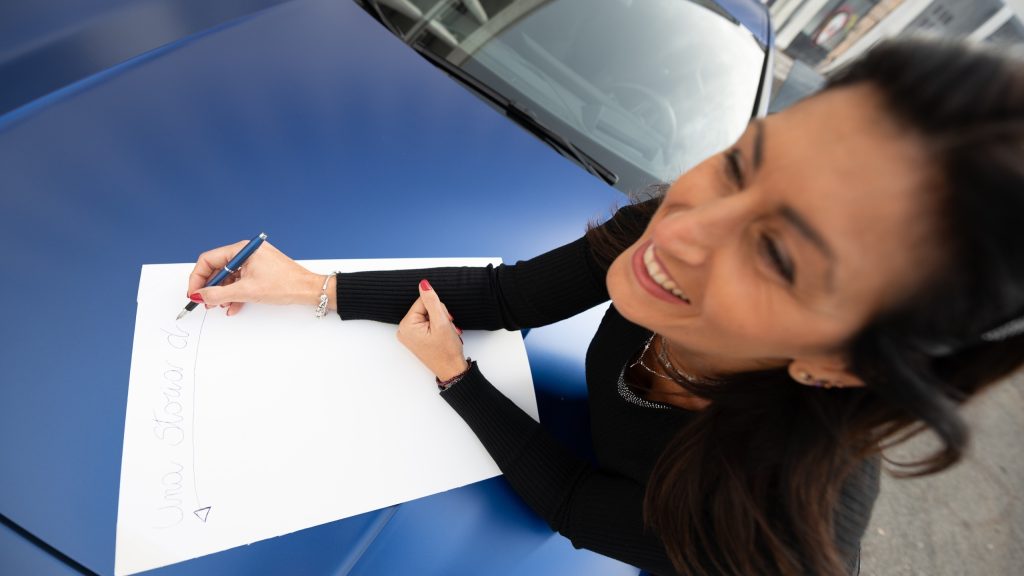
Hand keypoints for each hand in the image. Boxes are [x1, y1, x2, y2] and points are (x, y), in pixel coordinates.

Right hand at [186, 240, 329, 315]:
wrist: (308, 290)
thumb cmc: (285, 285)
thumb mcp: (247, 291)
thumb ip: (218, 294)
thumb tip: (199, 295)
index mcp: (242, 249)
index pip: (208, 259)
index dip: (198, 277)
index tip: (194, 292)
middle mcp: (246, 252)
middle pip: (217, 269)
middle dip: (210, 287)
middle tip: (205, 302)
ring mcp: (253, 262)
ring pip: (228, 277)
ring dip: (222, 293)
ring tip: (221, 306)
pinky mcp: (259, 272)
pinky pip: (240, 282)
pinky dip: (235, 294)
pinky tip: (233, 306)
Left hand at [397, 280, 467, 380]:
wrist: (452, 369)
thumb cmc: (447, 350)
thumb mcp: (441, 322)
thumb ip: (432, 301)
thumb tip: (424, 284)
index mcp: (406, 325)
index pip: (423, 301)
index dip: (439, 308)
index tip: (445, 320)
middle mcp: (404, 330)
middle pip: (425, 308)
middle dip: (440, 315)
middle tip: (447, 328)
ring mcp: (409, 334)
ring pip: (428, 315)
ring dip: (441, 321)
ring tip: (446, 333)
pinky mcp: (416, 338)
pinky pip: (427, 323)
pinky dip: (438, 326)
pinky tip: (443, 335)